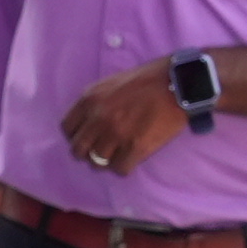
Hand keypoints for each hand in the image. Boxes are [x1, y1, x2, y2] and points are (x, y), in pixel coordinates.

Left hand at [59, 61, 188, 179]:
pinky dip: (124, 167)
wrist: (178, 83)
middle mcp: (98, 118)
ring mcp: (116, 134)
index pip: (68, 129)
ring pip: (97, 162)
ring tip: (118, 154)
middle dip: (88, 152)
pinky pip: (120, 169)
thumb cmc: (149, 78)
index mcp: (90, 99)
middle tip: (102, 149)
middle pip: (78, 150)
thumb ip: (97, 102)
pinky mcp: (136, 148)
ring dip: (106, 160)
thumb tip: (90, 121)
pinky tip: (132, 158)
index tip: (88, 136)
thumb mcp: (112, 82)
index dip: (77, 135)